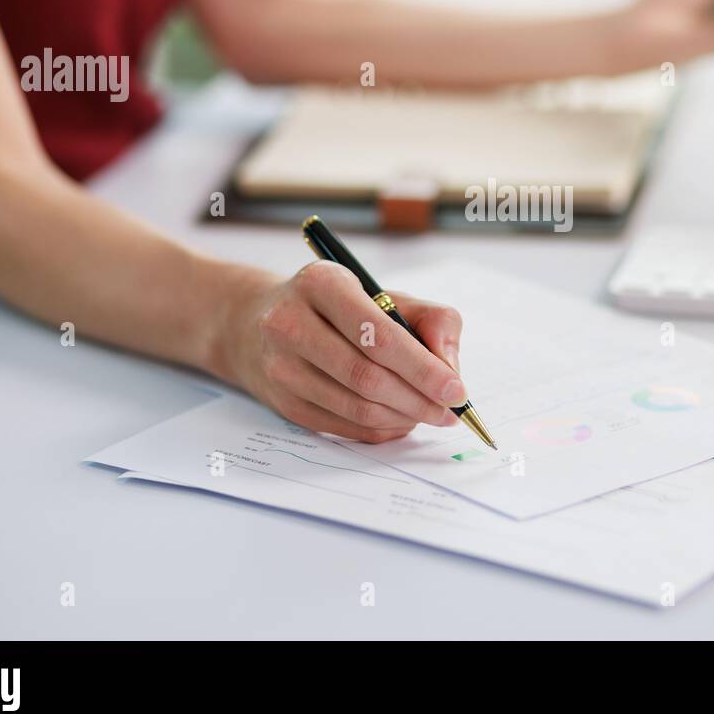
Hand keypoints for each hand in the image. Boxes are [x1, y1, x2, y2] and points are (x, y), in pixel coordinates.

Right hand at [221, 261, 466, 442]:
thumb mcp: (385, 294)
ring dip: (403, 417)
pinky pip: (343, 426)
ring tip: (429, 413)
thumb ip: (431, 320)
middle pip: (367, 377)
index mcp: (322, 284)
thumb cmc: (338, 308)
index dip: (423, 368)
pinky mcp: (283, 402)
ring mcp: (281, 366)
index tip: (456, 390)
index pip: (379, 336)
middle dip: (419, 399)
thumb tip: (450, 368)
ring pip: (356, 407)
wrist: (257, 323)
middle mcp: (291, 323)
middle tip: (449, 411)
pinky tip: (400, 419)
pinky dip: (381, 429)